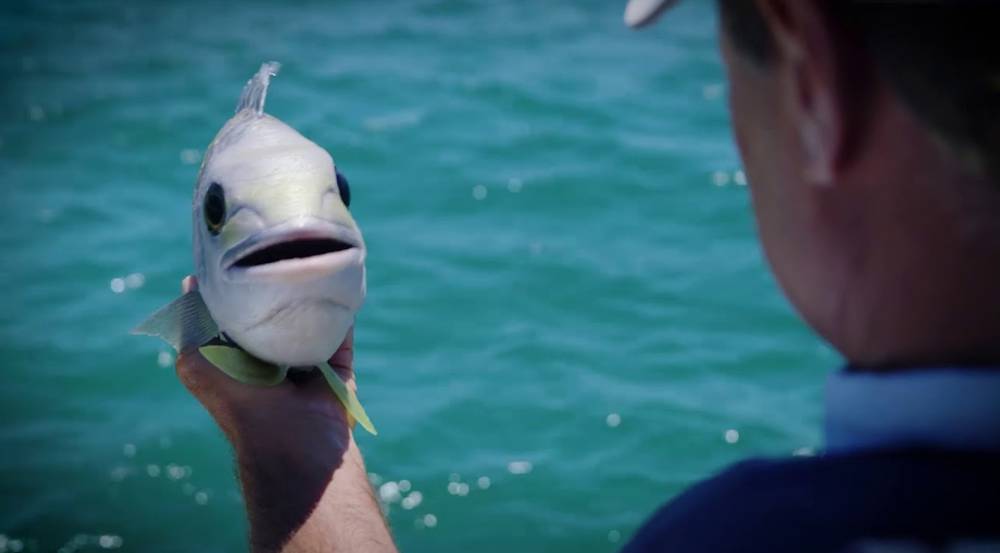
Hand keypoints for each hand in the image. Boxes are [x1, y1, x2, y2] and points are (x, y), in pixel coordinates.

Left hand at [174, 276, 392, 552]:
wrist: (291, 442)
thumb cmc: (238, 403)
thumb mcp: (197, 364)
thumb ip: (191, 327)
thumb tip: (191, 283)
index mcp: (238, 363)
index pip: (238, 320)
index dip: (240, 292)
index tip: (242, 257)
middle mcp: (272, 365)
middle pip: (277, 320)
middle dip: (279, 293)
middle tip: (281, 253)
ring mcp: (306, 368)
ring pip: (312, 326)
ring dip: (314, 302)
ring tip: (314, 266)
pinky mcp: (336, 372)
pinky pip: (341, 338)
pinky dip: (342, 317)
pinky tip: (339, 288)